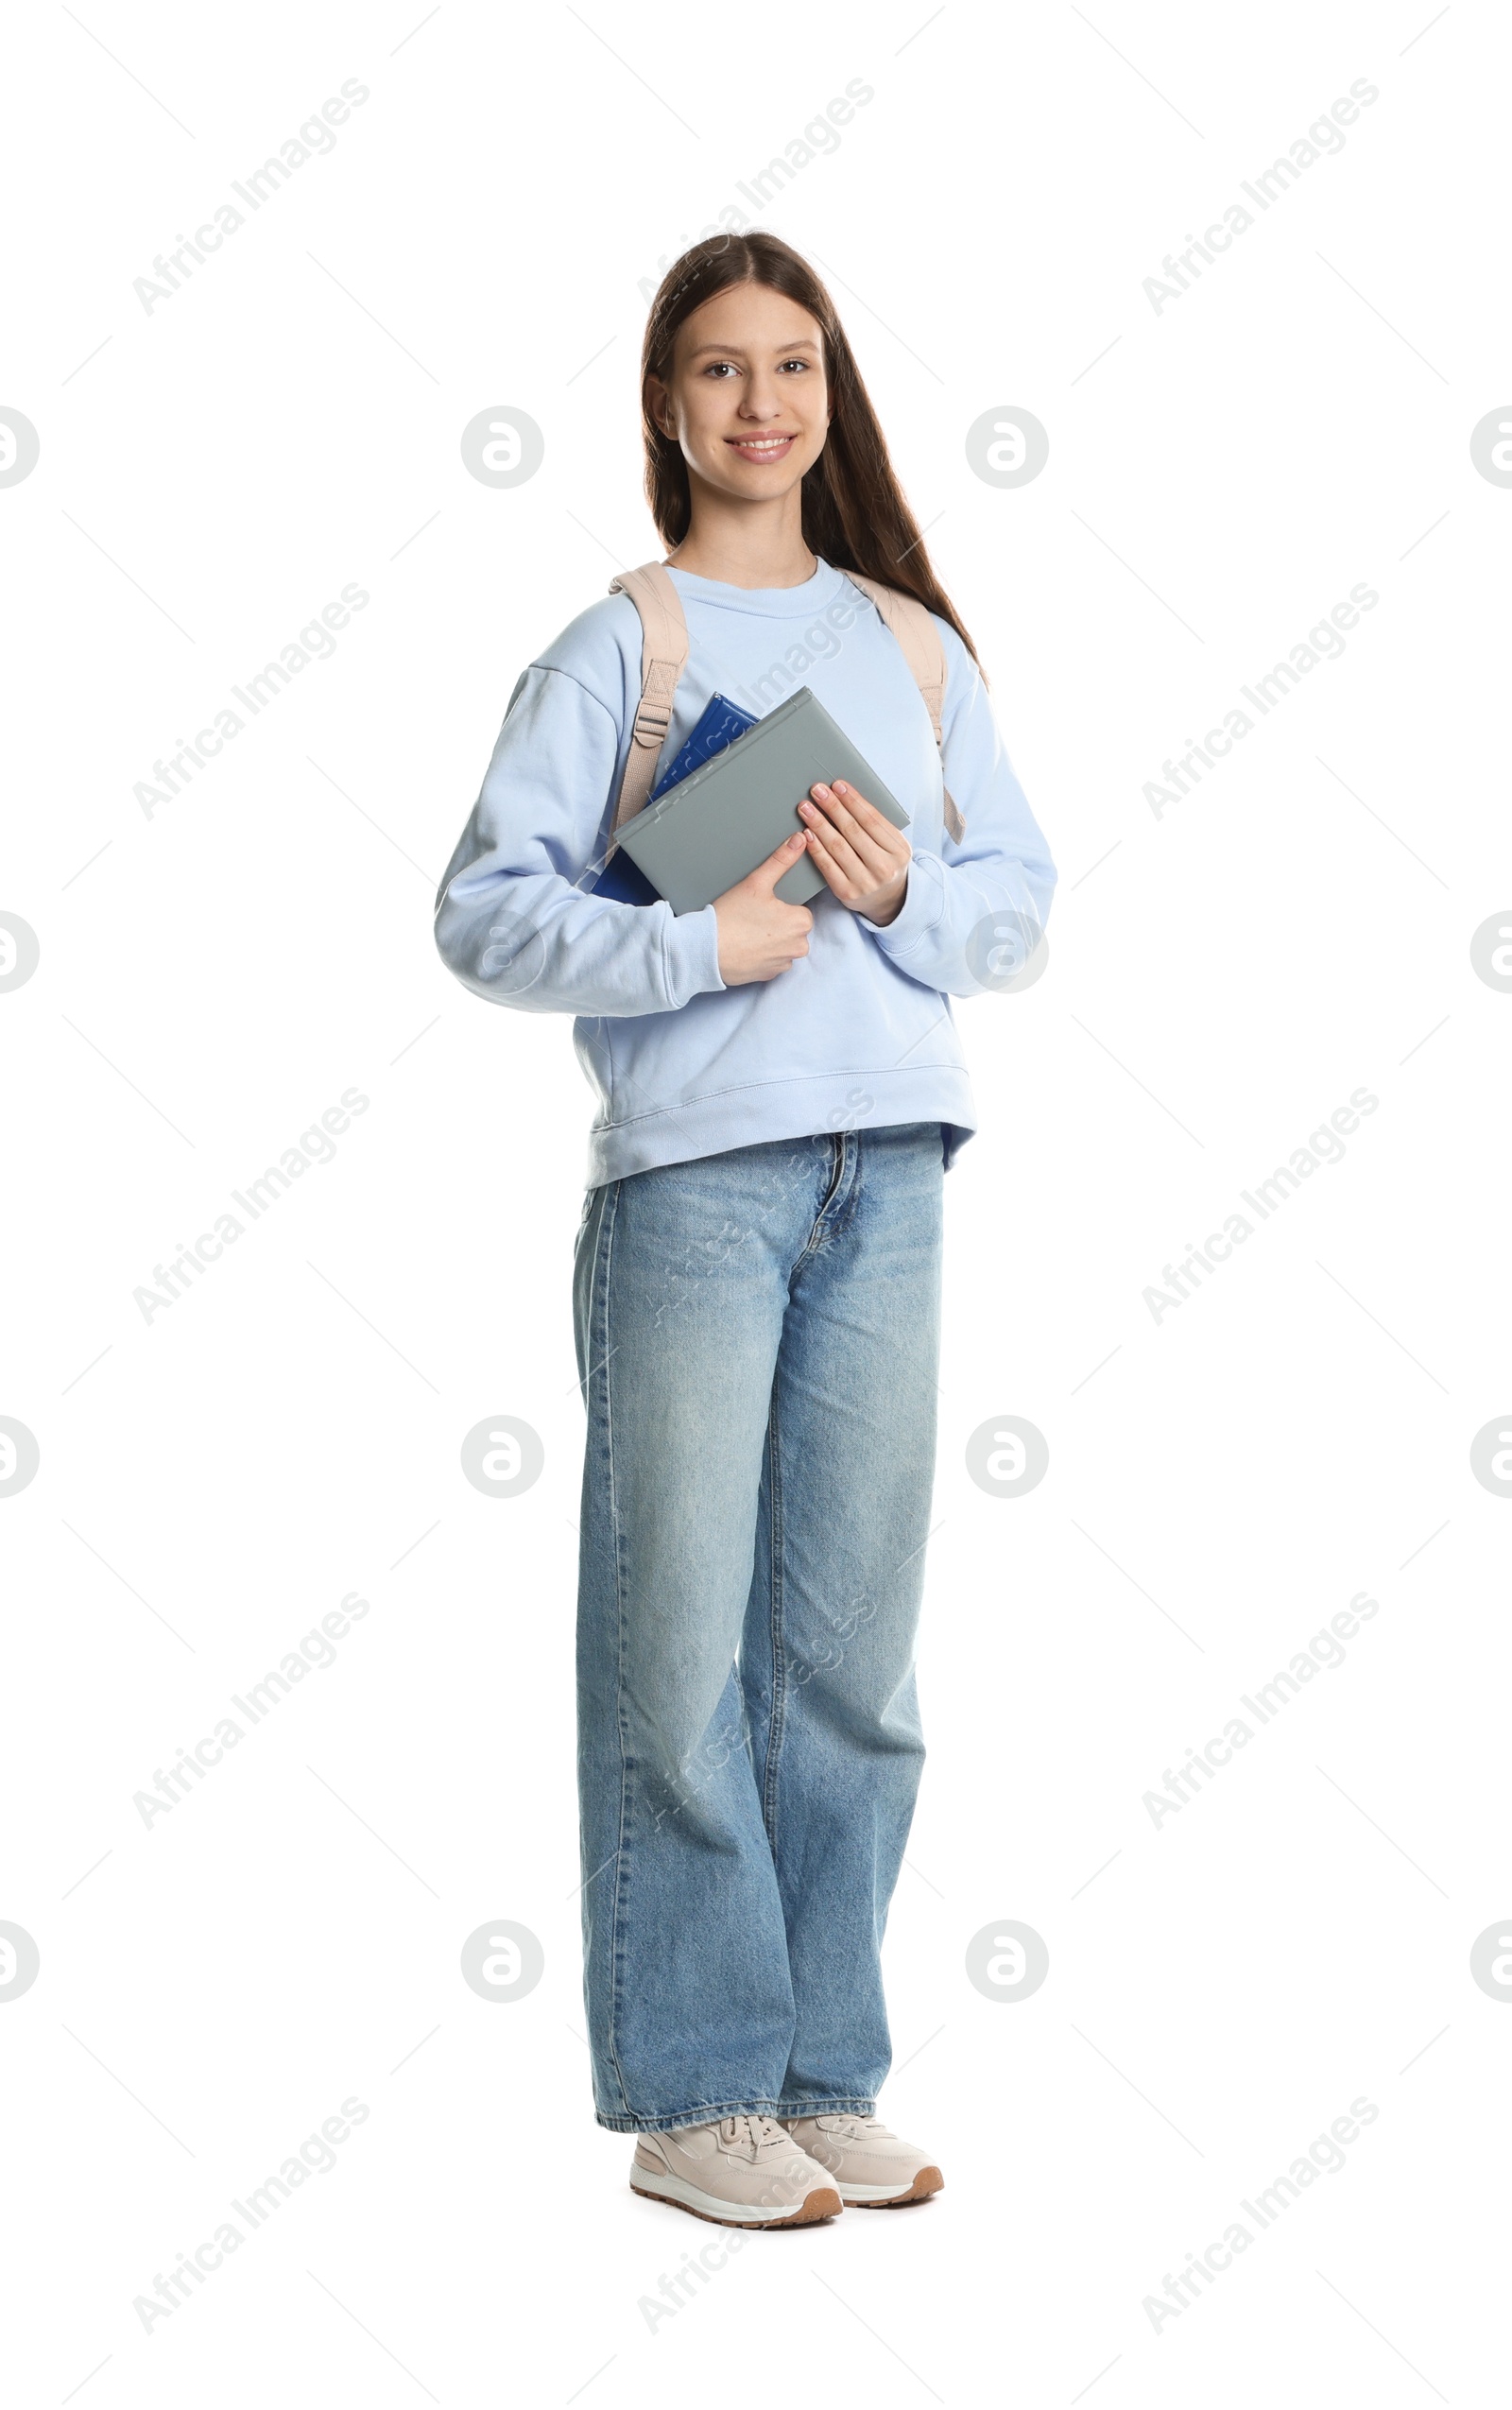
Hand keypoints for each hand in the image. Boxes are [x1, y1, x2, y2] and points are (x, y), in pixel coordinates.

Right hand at [712, 831, 814, 983]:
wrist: (705, 950)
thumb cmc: (731, 916)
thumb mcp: (756, 882)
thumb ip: (781, 860)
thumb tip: (799, 840)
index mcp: (801, 922)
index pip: (800, 909)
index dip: (781, 905)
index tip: (763, 905)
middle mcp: (799, 946)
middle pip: (793, 928)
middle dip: (777, 922)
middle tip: (752, 917)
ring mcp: (784, 964)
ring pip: (783, 945)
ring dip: (770, 939)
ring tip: (747, 931)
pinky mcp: (769, 976)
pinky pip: (771, 961)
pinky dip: (761, 954)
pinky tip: (745, 946)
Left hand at [798, 781, 910, 924]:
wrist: (888, 900)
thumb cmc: (887, 864)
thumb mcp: (893, 845)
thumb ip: (877, 825)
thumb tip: (847, 796)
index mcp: (899, 850)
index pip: (872, 820)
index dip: (853, 800)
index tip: (837, 785)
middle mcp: (884, 868)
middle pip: (853, 831)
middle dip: (833, 807)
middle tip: (817, 791)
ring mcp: (865, 882)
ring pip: (838, 847)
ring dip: (819, 824)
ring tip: (807, 808)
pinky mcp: (847, 892)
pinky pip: (827, 865)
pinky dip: (815, 847)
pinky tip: (807, 833)